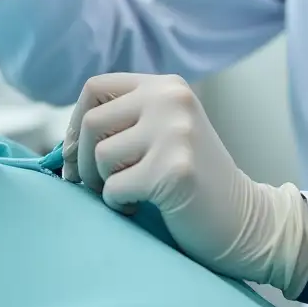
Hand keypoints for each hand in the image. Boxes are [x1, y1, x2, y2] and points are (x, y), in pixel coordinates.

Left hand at [62, 73, 307, 297]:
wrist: (246, 220)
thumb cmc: (193, 182)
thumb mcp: (163, 132)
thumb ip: (125, 122)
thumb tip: (61, 147)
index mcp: (166, 86)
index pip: (95, 87)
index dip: (75, 124)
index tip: (78, 156)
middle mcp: (171, 99)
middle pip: (91, 123)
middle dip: (84, 162)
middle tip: (96, 186)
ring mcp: (175, 132)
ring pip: (101, 156)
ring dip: (104, 185)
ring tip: (129, 195)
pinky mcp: (175, 169)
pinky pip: (114, 188)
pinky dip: (119, 204)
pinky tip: (141, 208)